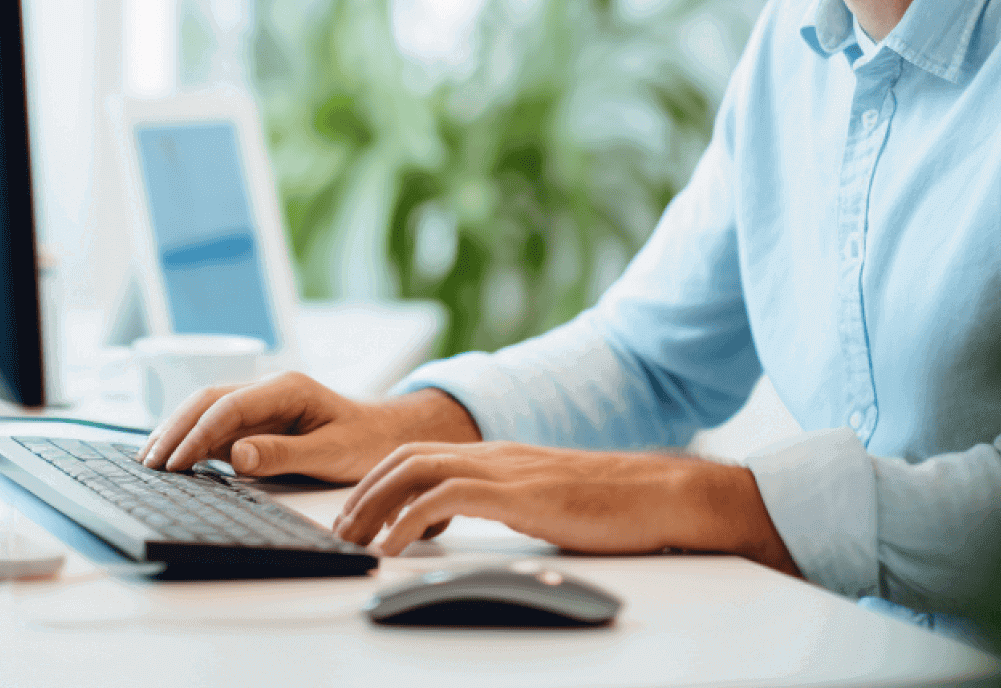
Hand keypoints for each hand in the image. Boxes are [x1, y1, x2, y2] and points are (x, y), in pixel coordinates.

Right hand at [137, 374, 479, 481]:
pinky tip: (174, 458)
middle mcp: (271, 389)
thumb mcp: (330, 453)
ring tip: (149, 461)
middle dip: (175, 428)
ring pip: (208, 408)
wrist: (387, 434)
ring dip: (178, 430)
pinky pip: (219, 423)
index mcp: (287, 389)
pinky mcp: (261, 419)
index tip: (174, 463)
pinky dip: (193, 438)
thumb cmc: (365, 442)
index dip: (196, 435)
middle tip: (148, 463)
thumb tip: (235, 454)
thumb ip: (283, 454)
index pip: (228, 407)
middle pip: (209, 400)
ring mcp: (264, 402)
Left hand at [332, 440, 801, 571]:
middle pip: (406, 456)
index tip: (356, 513)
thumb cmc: (611, 505)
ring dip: (375, 503)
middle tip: (339, 528)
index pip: (420, 453)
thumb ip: (502, 503)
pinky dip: (408, 519)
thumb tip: (463, 522)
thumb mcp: (542, 501)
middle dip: (363, 491)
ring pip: (416, 469)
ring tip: (352, 538)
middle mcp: (494, 453)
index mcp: (498, 455)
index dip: (378, 479)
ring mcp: (505, 469)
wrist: (661, 495)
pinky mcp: (518, 493)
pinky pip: (446, 497)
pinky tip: (393, 547)